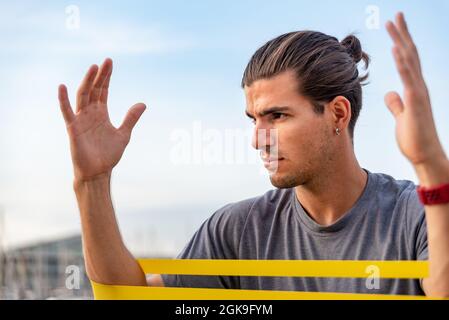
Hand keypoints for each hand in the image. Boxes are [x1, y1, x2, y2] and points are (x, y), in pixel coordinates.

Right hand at [58, 58, 145, 180]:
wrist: (98, 172)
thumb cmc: (108, 155)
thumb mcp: (124, 134)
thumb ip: (131, 118)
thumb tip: (143, 103)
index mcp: (101, 114)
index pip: (103, 91)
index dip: (106, 78)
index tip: (110, 63)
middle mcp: (90, 114)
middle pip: (94, 89)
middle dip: (100, 76)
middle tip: (106, 61)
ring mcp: (81, 120)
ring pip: (83, 96)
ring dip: (88, 82)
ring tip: (93, 68)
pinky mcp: (73, 128)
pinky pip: (67, 112)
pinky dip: (63, 100)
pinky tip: (62, 87)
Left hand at [385, 12, 445, 166]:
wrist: (425, 154)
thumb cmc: (414, 137)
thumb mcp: (402, 116)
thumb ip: (397, 104)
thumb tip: (391, 93)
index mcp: (414, 88)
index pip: (407, 60)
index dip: (400, 43)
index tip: (394, 28)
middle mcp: (419, 86)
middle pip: (410, 54)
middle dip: (402, 34)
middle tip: (396, 15)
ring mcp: (419, 92)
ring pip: (410, 61)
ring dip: (400, 41)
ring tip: (393, 24)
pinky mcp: (416, 101)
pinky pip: (408, 78)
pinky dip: (402, 63)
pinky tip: (395, 50)